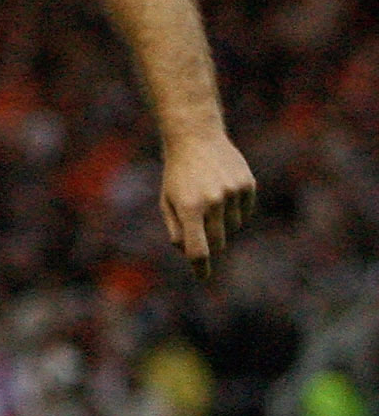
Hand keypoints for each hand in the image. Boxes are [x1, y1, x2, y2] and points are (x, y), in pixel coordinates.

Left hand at [160, 132, 256, 280]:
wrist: (195, 137)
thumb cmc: (177, 174)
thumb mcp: (167, 202)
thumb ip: (176, 230)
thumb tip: (190, 254)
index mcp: (190, 208)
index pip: (198, 249)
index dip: (201, 267)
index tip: (203, 278)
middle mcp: (213, 202)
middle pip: (217, 243)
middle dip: (209, 243)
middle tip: (200, 226)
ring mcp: (233, 193)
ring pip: (232, 227)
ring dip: (222, 223)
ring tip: (209, 199)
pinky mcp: (248, 185)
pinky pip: (245, 212)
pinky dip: (235, 210)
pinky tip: (223, 191)